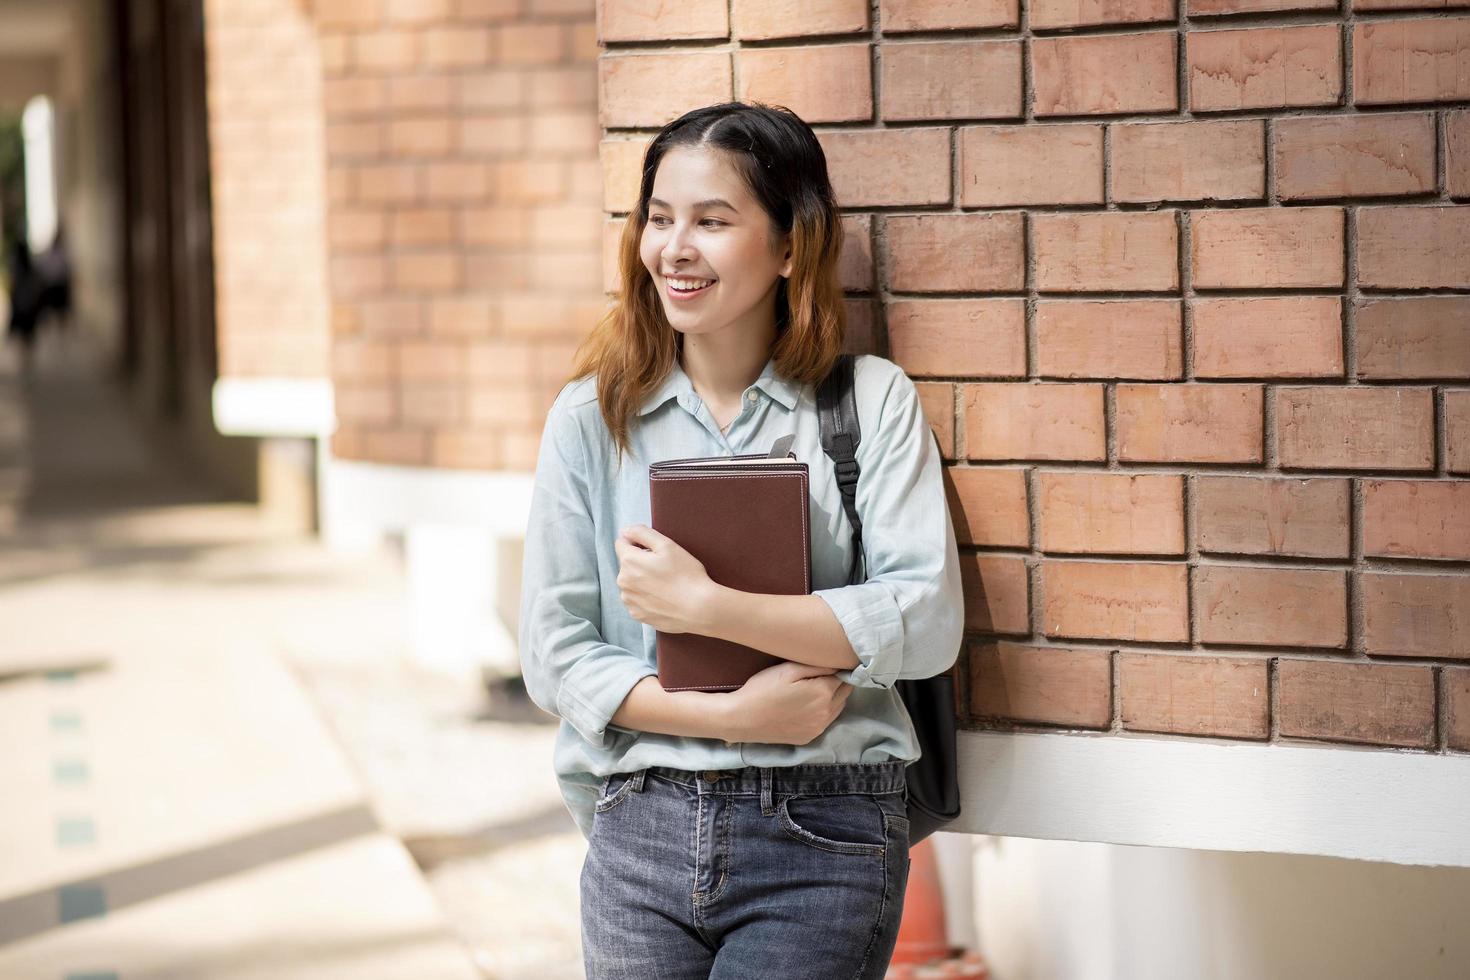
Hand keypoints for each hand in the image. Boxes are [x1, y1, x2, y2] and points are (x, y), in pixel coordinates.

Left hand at [614, 524, 718, 633]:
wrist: (699, 609)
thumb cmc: (686, 575)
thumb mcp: (667, 545)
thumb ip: (642, 533)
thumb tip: (625, 531)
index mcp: (629, 561)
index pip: (622, 543)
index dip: (638, 543)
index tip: (655, 551)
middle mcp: (623, 582)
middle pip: (627, 563)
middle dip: (641, 562)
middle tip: (665, 568)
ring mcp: (629, 600)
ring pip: (631, 582)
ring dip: (642, 580)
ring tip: (665, 584)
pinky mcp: (637, 614)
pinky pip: (637, 599)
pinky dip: (646, 597)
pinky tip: (663, 597)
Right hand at [721, 660, 851, 745]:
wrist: (742, 718)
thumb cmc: (763, 689)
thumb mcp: (788, 669)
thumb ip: (817, 666)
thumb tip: (838, 664)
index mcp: (823, 692)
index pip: (844, 676)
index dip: (837, 668)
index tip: (828, 663)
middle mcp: (826, 713)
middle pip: (845, 693)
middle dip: (838, 682)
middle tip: (821, 674)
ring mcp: (818, 728)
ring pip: (838, 708)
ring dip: (833, 697)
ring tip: (814, 689)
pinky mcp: (809, 737)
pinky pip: (826, 722)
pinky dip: (823, 712)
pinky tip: (807, 706)